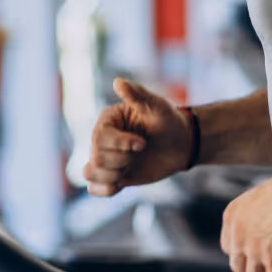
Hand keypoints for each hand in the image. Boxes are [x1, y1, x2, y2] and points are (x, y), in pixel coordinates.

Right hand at [83, 79, 193, 197]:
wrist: (180, 144)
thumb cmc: (169, 121)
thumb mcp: (157, 106)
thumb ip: (138, 95)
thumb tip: (118, 81)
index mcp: (108, 121)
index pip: (100, 138)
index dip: (121, 144)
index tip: (143, 143)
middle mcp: (102, 139)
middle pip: (96, 158)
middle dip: (123, 160)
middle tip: (142, 152)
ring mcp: (106, 158)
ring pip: (90, 173)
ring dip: (113, 175)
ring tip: (132, 166)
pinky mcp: (112, 175)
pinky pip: (94, 188)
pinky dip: (104, 189)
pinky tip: (120, 185)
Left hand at [220, 172, 271, 271]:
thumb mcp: (259, 198)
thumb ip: (252, 218)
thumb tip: (261, 234)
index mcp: (233, 217)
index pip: (229, 248)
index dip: (246, 252)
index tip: (259, 251)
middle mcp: (240, 236)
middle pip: (239, 267)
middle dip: (257, 266)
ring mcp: (256, 252)